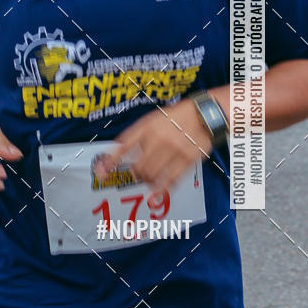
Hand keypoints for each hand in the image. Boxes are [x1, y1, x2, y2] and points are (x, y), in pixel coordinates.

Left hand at [95, 99, 212, 192]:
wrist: (204, 114)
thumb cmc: (177, 117)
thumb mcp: (154, 118)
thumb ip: (139, 134)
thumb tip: (122, 153)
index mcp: (147, 126)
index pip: (124, 145)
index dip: (111, 160)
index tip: (102, 172)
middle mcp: (158, 138)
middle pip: (138, 166)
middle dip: (135, 174)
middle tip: (136, 175)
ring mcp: (173, 149)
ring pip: (152, 175)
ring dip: (147, 181)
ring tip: (148, 180)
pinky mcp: (187, 159)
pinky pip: (171, 179)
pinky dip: (162, 189)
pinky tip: (156, 194)